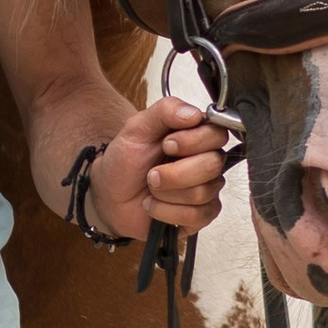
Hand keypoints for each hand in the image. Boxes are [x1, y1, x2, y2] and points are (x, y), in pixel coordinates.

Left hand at [83, 91, 229, 243]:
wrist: (110, 194)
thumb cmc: (126, 161)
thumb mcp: (137, 128)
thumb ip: (165, 111)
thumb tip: (193, 113)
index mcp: (197, 136)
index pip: (218, 134)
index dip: (192, 142)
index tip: (166, 144)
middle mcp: (206, 161)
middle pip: (212, 165)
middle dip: (173, 172)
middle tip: (152, 173)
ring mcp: (207, 189)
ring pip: (202, 192)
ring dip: (166, 193)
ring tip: (151, 189)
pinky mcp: (201, 215)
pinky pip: (197, 215)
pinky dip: (167, 212)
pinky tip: (155, 206)